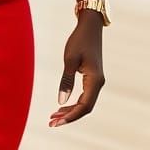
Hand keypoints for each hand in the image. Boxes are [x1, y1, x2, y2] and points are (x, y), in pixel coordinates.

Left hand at [49, 13, 104, 127]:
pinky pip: (84, 96)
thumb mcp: (70, 59)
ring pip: (85, 103)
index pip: (84, 106)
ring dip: (70, 111)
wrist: (90, 26)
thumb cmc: (79, 40)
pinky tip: (62, 105)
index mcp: (95, 80)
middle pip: (85, 108)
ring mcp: (96, 81)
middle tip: (51, 123)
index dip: (70, 116)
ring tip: (54, 116)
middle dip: (68, 117)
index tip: (56, 122)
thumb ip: (66, 81)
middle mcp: (98, 83)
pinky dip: (74, 102)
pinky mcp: (93, 78)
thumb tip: (61, 101)